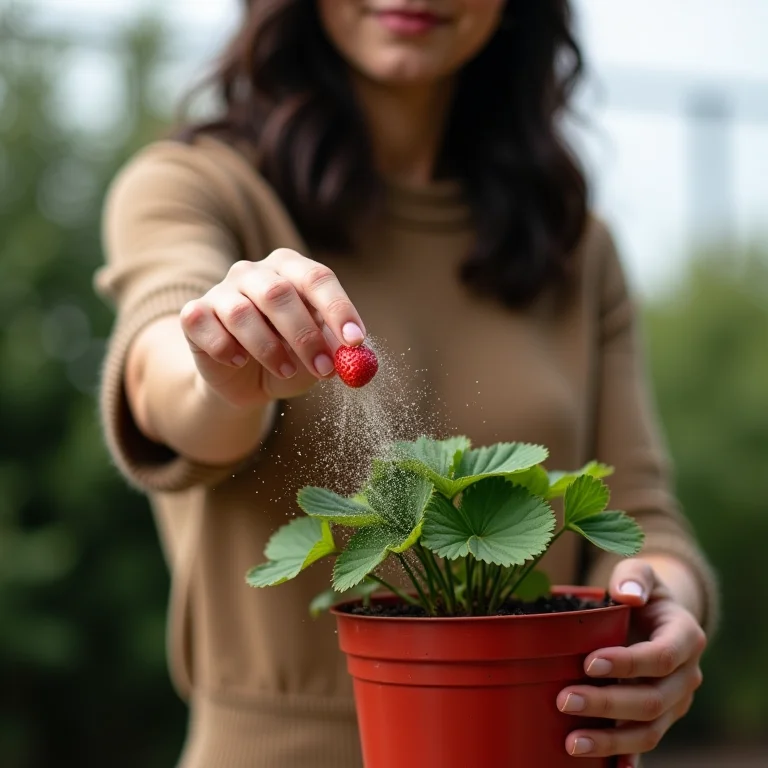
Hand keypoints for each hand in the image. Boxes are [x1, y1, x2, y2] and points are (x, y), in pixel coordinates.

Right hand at [180, 249, 365, 406]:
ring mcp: (221, 291)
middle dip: (305, 335)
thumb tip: (353, 353)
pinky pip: (204, 326)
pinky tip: (238, 361)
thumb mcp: (318, 357)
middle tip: (324, 368)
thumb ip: (335, 350)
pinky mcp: (194, 314)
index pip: (317, 278)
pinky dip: (225, 348)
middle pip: (278, 293)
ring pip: (241, 313)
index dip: (337, 308)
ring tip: (285, 371)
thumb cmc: (288, 359)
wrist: (242, 382)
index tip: (355, 341)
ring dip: (269, 349)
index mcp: (291, 270)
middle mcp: (254, 272)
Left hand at [557, 559, 706, 765]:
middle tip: (564, 700)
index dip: (628, 663)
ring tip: (571, 741)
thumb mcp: (640, 572)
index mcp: (685, 637)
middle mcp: (686, 675)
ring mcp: (674, 702)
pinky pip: (643, 742)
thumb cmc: (639, 590)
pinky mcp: (657, 718)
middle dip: (607, 703)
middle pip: (652, 699)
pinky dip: (623, 757)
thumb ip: (633, 577)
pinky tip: (597, 765)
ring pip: (649, 729)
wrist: (653, 614)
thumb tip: (628, 594)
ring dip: (610, 740)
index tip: (589, 662)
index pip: (662, 657)